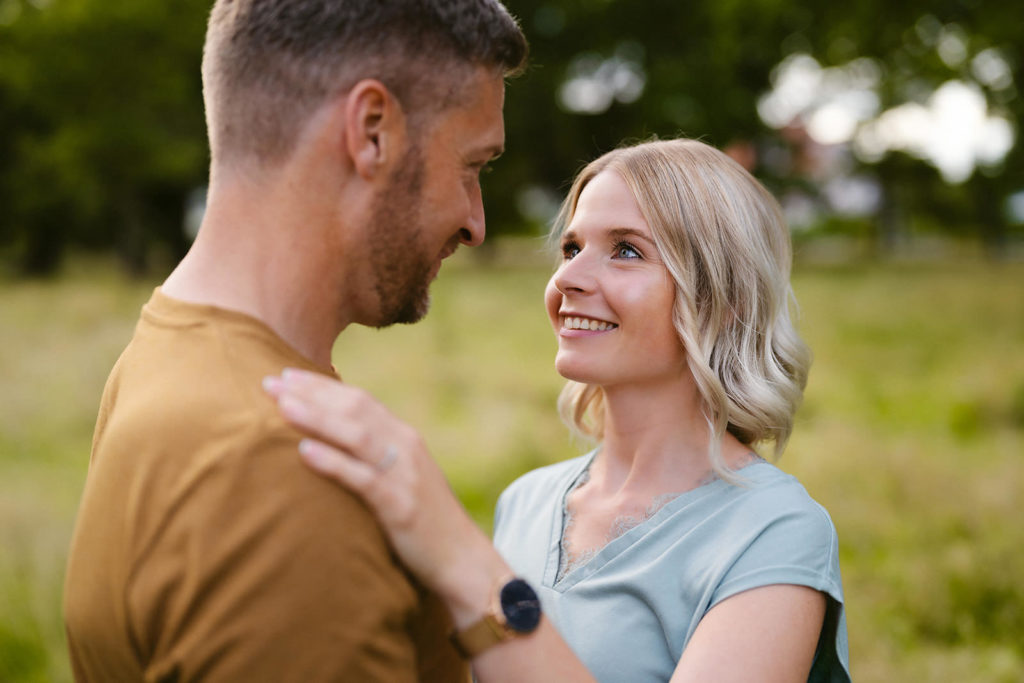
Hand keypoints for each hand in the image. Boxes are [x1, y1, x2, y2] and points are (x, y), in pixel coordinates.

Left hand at [262, 369, 507, 622]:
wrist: (462, 559)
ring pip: (357, 435)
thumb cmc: (424, 522)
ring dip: (317, 418)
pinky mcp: (400, 505)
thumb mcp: (402, 478)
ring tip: (282, 406)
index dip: (322, 385)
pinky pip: (363, 478)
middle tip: (271, 381)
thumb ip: (375, 456)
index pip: (360, 399)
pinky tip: (304, 452)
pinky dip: (333, 462)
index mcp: (404, 438)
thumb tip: (334, 442)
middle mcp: (406, 447)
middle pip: (355, 408)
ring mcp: (405, 475)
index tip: (286, 374)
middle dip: (312, 392)